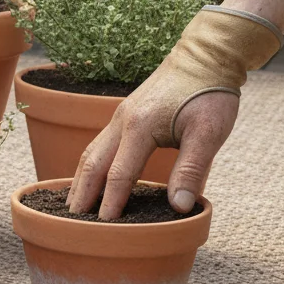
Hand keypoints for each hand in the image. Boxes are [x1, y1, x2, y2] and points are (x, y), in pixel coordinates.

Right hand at [65, 5, 279, 219]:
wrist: (206, 55)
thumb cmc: (210, 93)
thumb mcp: (210, 133)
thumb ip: (193, 170)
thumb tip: (180, 206)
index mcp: (140, 127)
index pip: (118, 174)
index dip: (111, 202)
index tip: (104, 228)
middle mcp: (122, 120)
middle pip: (93, 163)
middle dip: (83, 194)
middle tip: (73, 222)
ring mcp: (120, 115)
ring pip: (91, 151)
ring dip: (81, 179)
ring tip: (73, 204)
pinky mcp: (125, 113)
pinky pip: (99, 143)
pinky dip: (90, 164)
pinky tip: (90, 175)